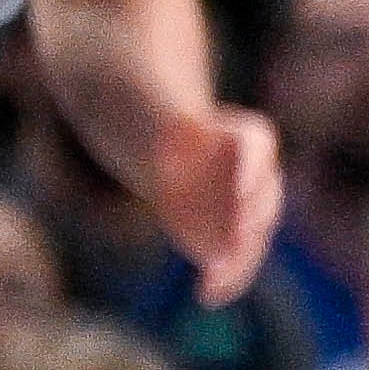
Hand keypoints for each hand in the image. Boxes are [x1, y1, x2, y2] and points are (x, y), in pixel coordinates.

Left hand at [142, 103, 286, 309]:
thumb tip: (108, 76)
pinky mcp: (226, 234)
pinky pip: (236, 256)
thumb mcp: (149, 106)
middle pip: (260, 195)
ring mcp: (242, 206)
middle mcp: (250, 172)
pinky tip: (207, 293)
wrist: (165, 149)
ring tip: (216, 277)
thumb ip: (154, 108)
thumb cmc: (158, 121)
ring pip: (253, 231)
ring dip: (241, 255)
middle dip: (248, 218)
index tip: (236, 186)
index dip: (249, 165)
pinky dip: (227, 275)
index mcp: (239, 135)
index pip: (254, 145)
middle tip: (231, 240)